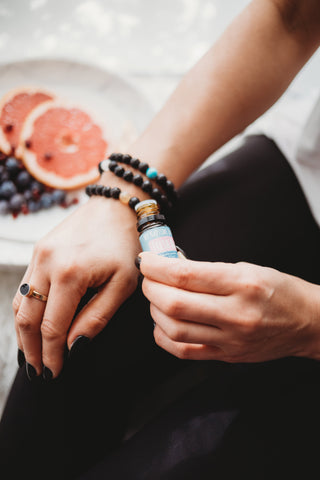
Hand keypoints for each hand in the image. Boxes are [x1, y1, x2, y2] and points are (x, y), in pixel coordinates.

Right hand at [12, 196, 139, 377]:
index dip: (51, 354)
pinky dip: (24, 311)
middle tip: (38, 372)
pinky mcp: (38, 251)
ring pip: (20, 303)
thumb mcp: (122, 285)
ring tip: (30, 355)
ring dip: (23, 333)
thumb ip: (96, 318)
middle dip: (31, 350)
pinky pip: (24, 286)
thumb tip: (73, 347)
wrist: (116, 208)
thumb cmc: (126, 247)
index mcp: (70, 273)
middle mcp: (47, 264)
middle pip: (28, 319)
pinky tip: (30, 326)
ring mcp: (38, 255)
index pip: (52, 327)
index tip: (55, 373)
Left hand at [140, 253, 319, 361]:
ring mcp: (230, 340)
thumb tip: (171, 267)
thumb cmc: (280, 291)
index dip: (156, 266)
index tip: (146, 260)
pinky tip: (164, 322)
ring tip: (156, 297)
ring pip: (173, 329)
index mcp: (242, 284)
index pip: (186, 275)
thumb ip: (208, 270)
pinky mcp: (226, 356)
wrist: (307, 322)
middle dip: (150, 287)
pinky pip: (183, 351)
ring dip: (154, 310)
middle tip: (148, 277)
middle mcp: (236, 314)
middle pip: (174, 304)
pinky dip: (164, 335)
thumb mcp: (248, 268)